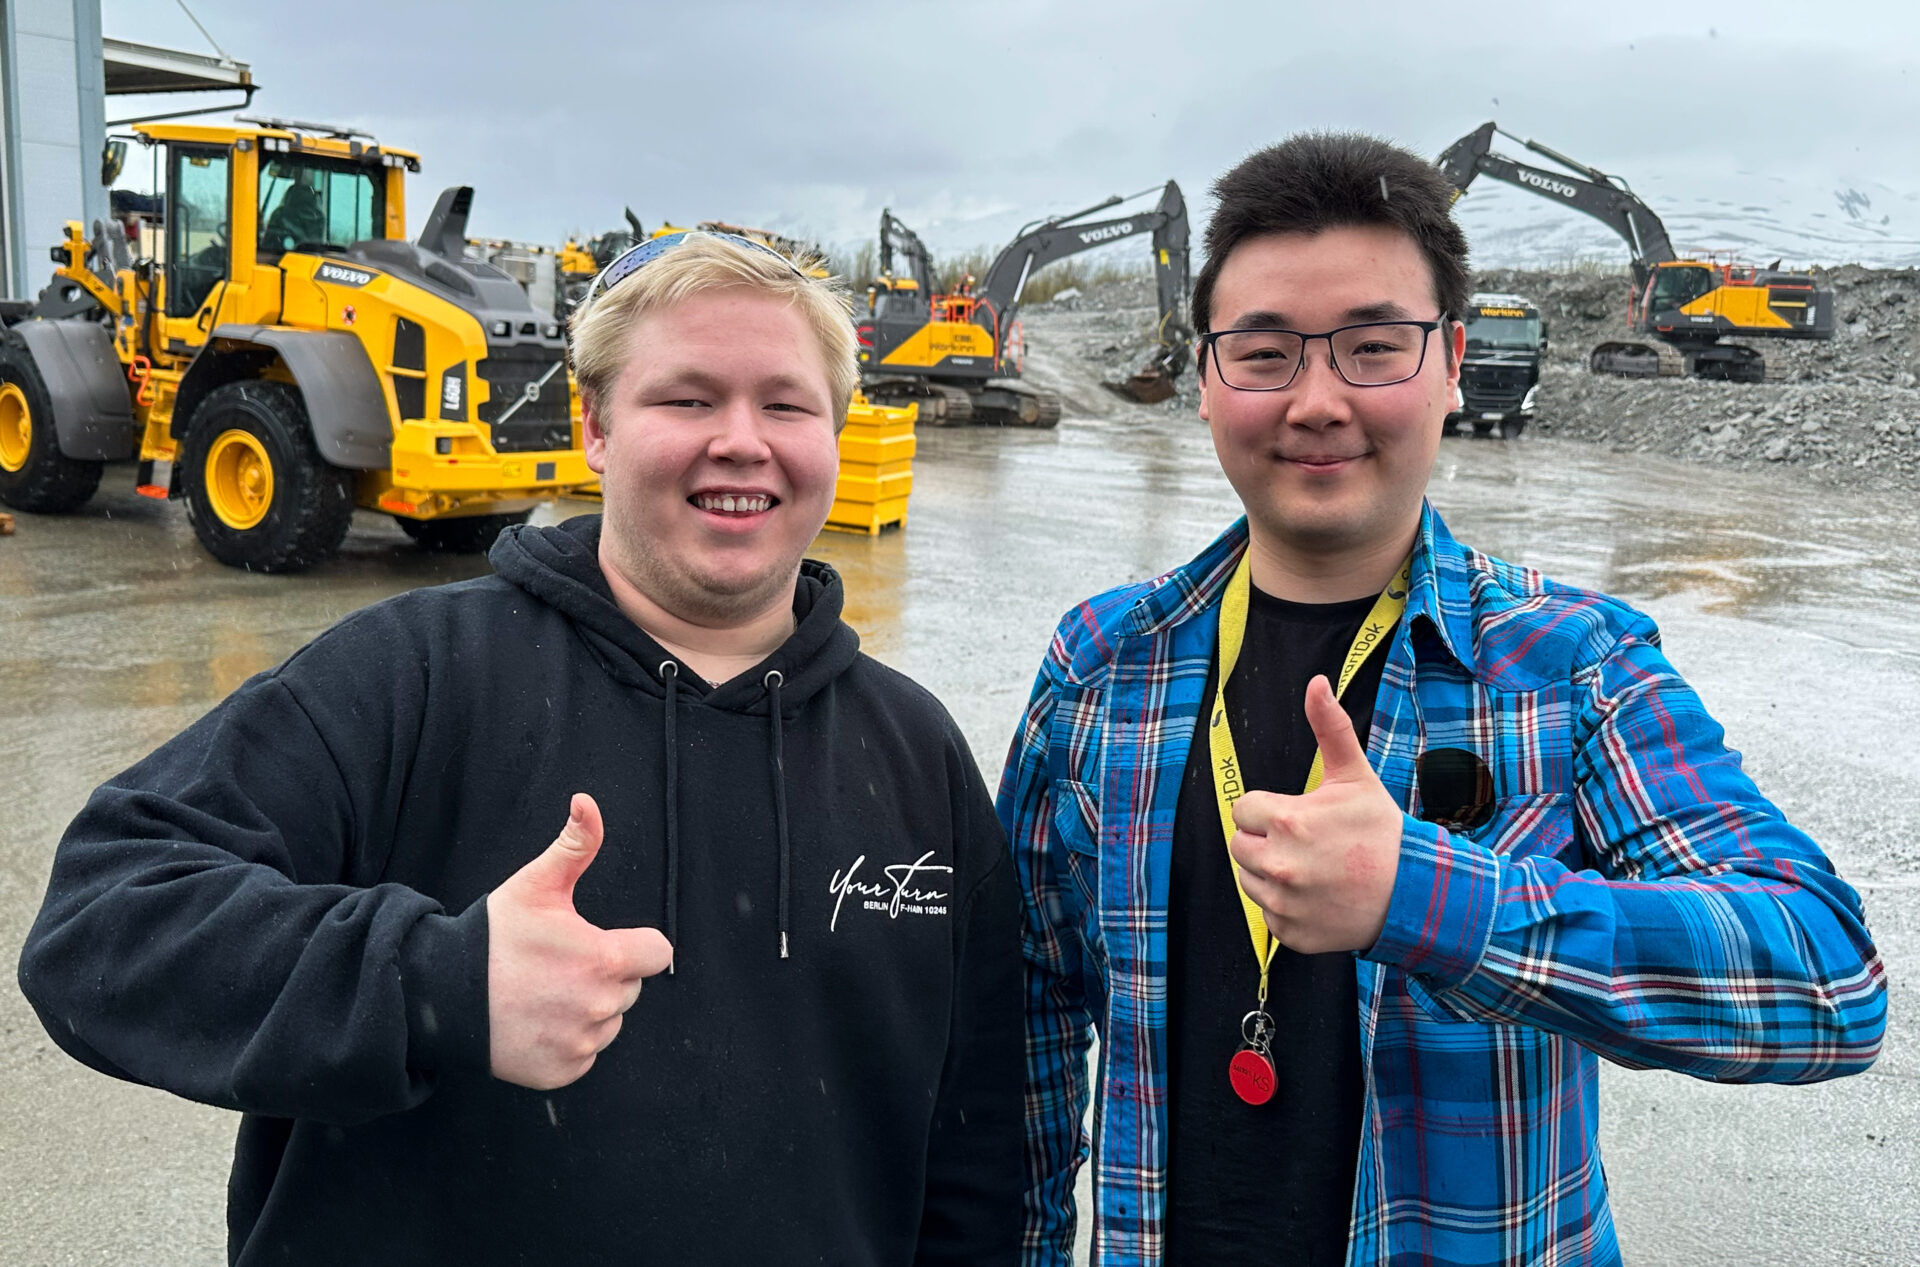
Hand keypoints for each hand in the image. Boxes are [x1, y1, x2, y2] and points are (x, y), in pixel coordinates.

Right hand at [487, 793, 673, 1089]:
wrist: (439, 995)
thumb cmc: (492, 936)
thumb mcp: (536, 884)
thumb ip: (575, 845)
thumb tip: (587, 801)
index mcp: (605, 961)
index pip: (658, 954)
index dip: (634, 944)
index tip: (602, 941)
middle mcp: (599, 1008)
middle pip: (629, 988)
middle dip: (605, 974)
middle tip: (558, 964)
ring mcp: (580, 1044)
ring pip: (608, 1022)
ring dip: (588, 1009)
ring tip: (543, 992)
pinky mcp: (561, 1072)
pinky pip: (584, 1054)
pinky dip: (567, 1041)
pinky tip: (535, 1020)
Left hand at [1228, 675, 1404, 953]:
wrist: (1416, 893)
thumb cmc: (1381, 831)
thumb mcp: (1354, 776)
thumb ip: (1329, 728)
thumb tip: (1316, 682)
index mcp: (1287, 821)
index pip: (1244, 810)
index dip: (1270, 811)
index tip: (1301, 817)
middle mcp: (1279, 865)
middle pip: (1240, 846)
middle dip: (1266, 841)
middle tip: (1308, 844)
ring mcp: (1284, 904)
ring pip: (1249, 880)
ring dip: (1272, 874)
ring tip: (1313, 870)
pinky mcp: (1290, 934)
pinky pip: (1269, 915)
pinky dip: (1287, 908)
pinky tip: (1318, 897)